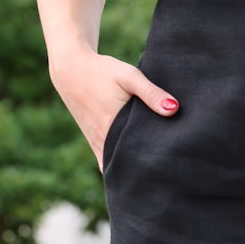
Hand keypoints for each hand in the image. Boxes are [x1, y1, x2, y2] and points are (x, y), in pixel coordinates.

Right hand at [48, 48, 178, 169]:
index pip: (138, 159)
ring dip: (133, 171)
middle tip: (167, 173)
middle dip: (146, 172)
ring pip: (118, 168)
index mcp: (113, 130)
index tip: (170, 167)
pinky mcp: (95, 144)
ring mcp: (97, 146)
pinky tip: (135, 167)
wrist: (70, 70)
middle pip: (129, 168)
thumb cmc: (102, 72)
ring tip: (154, 173)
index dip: (154, 166)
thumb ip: (151, 93)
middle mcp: (104, 143)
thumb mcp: (129, 76)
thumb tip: (174, 109)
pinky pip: (109, 163)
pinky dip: (121, 166)